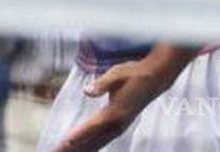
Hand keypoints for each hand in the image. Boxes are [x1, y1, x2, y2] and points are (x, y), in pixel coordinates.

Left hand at [54, 57, 176, 151]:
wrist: (155, 78)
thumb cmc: (133, 74)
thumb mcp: (116, 74)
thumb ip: (101, 84)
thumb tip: (87, 91)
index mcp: (114, 113)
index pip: (91, 128)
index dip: (77, 137)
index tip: (64, 144)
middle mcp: (117, 123)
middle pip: (93, 140)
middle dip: (75, 148)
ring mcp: (121, 126)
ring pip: (99, 142)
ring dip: (83, 149)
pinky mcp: (122, 125)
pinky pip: (104, 139)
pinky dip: (94, 146)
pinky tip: (88, 149)